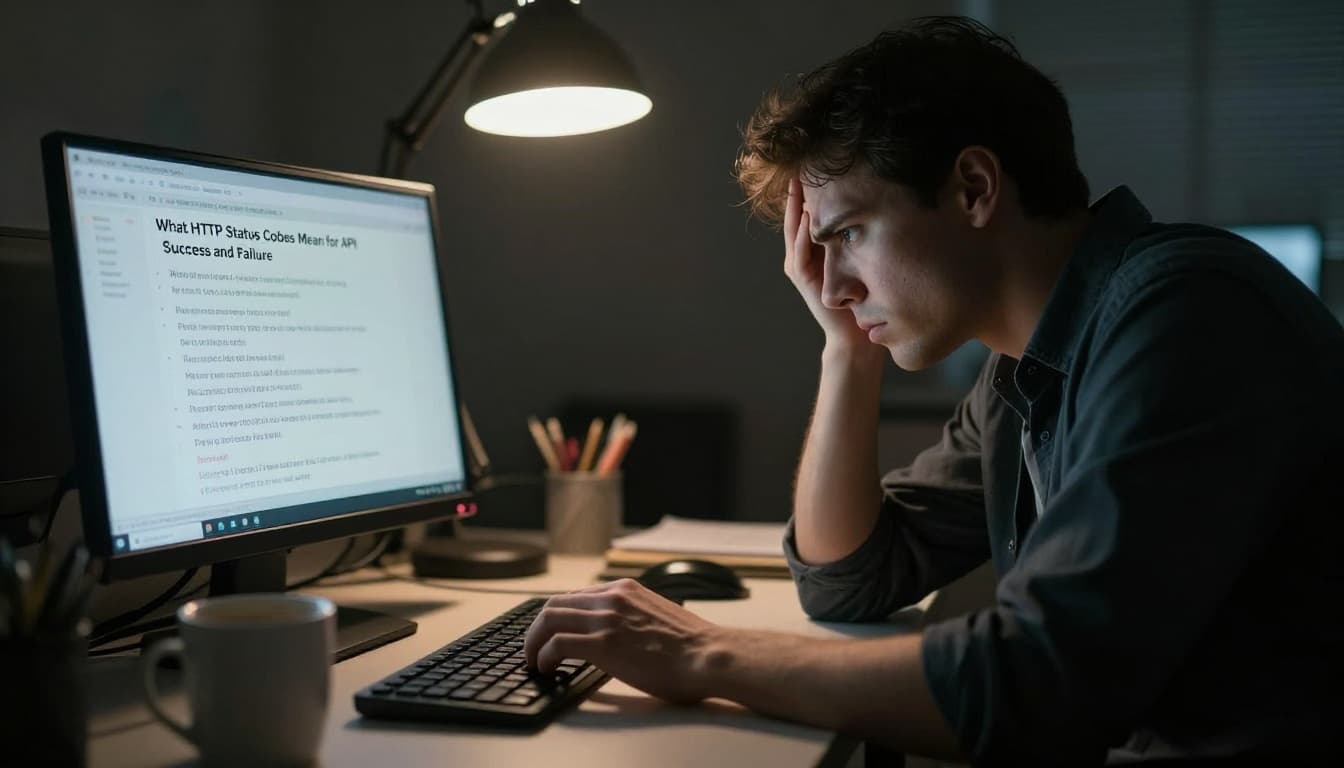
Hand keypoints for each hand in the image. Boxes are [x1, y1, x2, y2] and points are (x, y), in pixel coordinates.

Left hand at [524, 579, 721, 704]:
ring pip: (549, 619)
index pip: (576, 596)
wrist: (708, 656)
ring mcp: (606, 618)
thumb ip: (632, 616)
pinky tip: (547, 668)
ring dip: (534, 642)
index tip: (551, 633)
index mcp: (625, 590)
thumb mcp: (656, 616)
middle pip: (555, 604)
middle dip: (537, 628)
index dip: (558, 617)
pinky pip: (557, 644)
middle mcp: (612, 597)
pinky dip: (544, 656)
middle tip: (534, 648)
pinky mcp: (603, 643)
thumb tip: (618, 634)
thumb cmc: (692, 646)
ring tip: (534, 661)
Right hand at [783, 176, 870, 350]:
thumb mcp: (860, 257)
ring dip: (797, 206)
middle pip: (796, 215)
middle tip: (802, 163)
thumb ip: (858, 236)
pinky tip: (809, 215)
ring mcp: (800, 267)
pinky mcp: (803, 279)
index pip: (808, 212)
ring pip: (794, 229)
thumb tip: (877, 206)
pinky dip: (804, 233)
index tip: (817, 165)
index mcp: (814, 249)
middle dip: (798, 191)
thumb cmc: (863, 296)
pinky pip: (800, 251)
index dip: (810, 189)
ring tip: (800, 182)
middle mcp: (802, 255)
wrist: (856, 334)